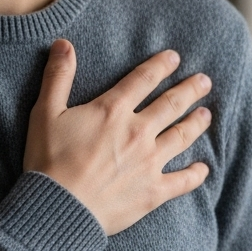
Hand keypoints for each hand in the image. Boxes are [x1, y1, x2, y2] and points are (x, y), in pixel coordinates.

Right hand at [23, 39, 211, 235]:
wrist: (57, 207)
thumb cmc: (47, 160)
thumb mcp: (45, 113)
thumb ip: (58, 77)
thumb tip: (63, 43)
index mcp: (113, 111)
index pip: (144, 80)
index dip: (161, 66)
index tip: (175, 57)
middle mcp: (138, 132)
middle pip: (172, 105)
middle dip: (190, 90)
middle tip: (205, 81)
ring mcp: (150, 162)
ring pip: (182, 136)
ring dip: (197, 123)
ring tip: (207, 114)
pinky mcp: (155, 190)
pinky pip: (183, 181)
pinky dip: (196, 174)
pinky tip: (204, 168)